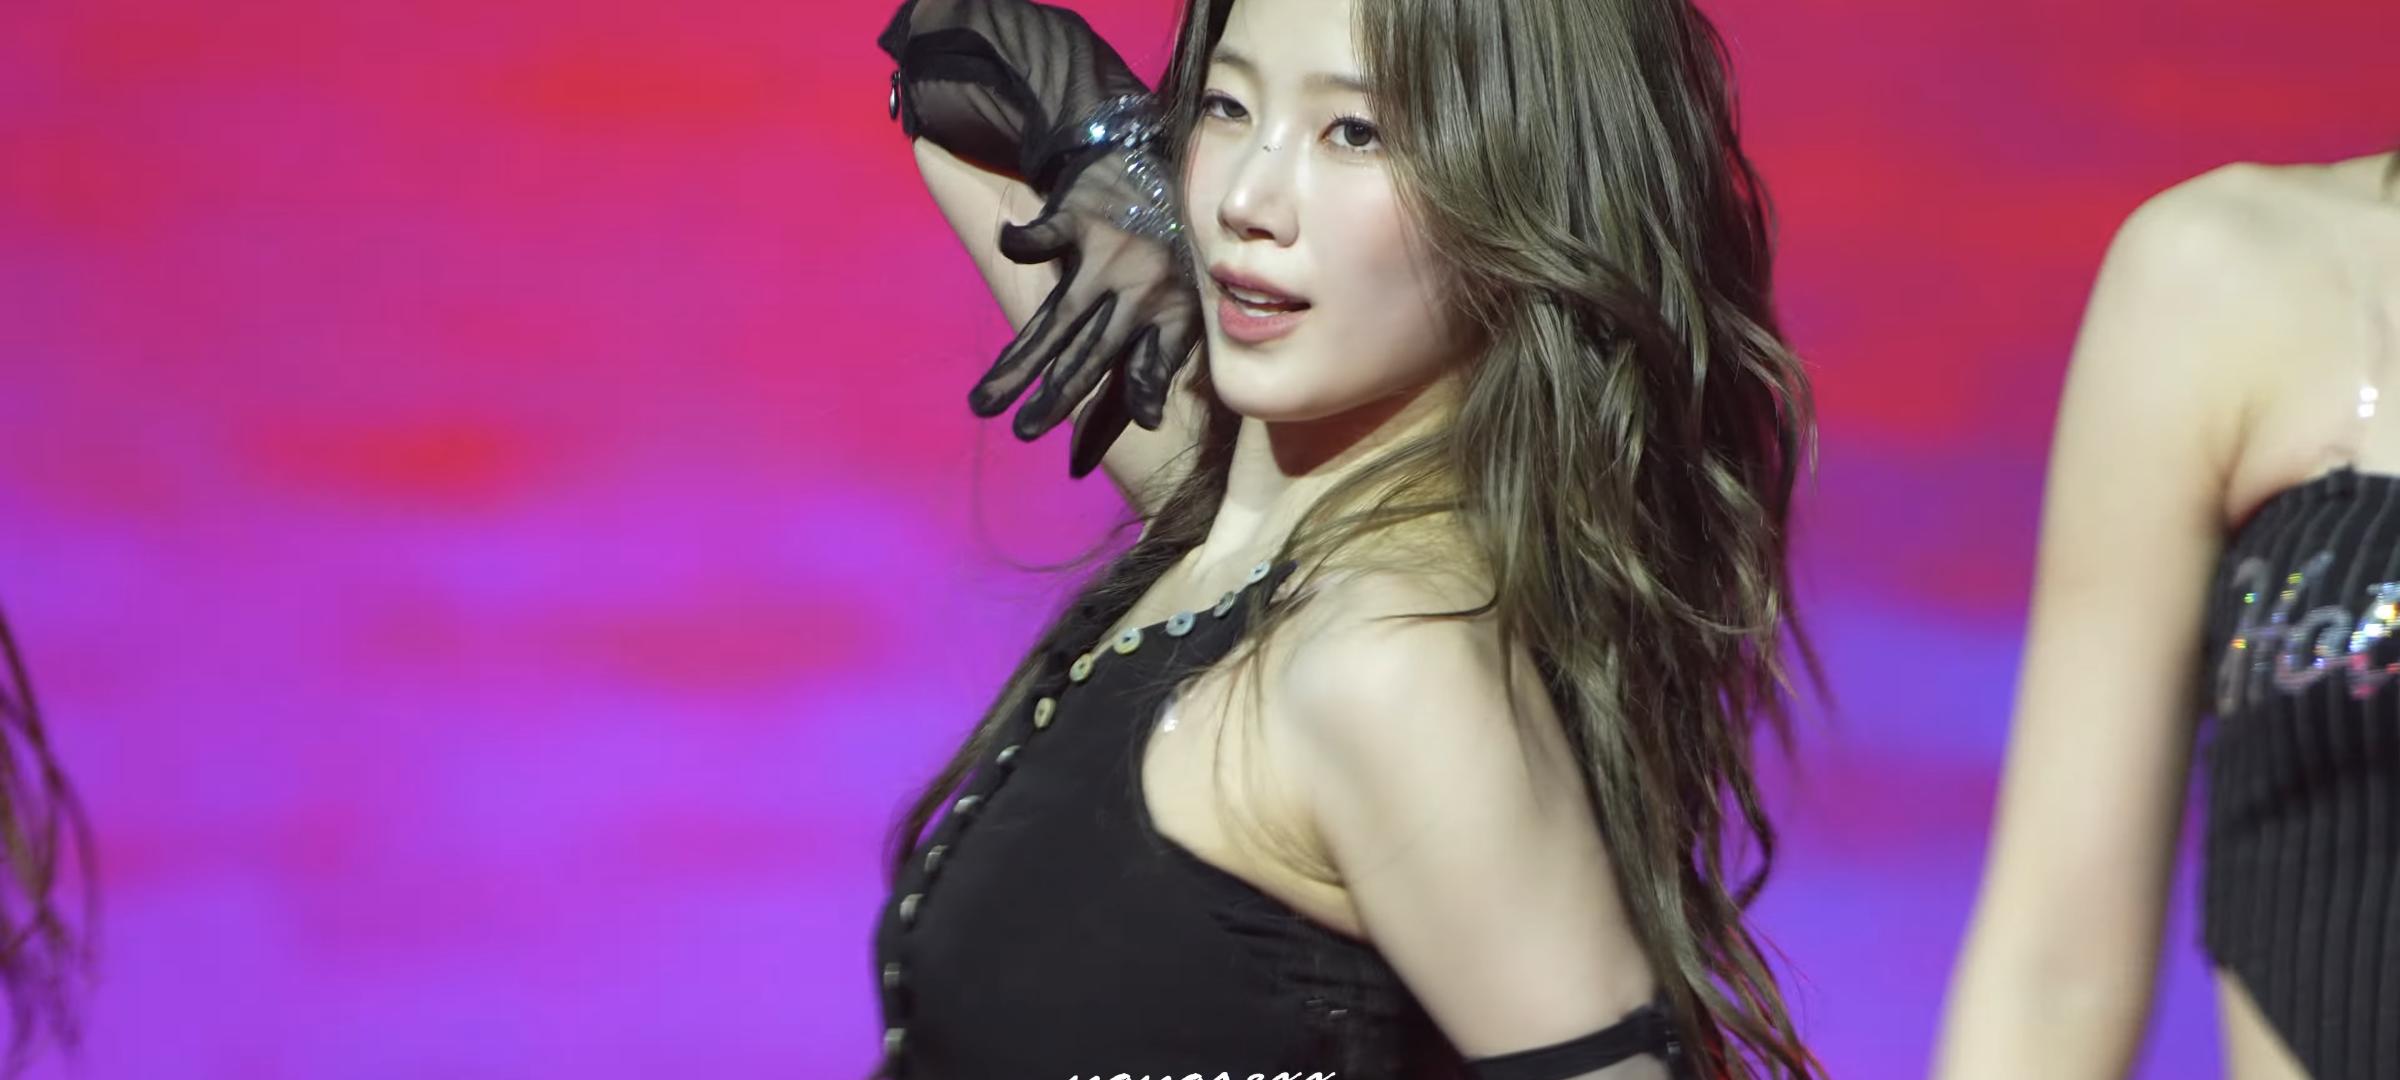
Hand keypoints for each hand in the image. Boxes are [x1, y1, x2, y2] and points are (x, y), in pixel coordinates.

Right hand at [965, 102, 1202, 478]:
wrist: (1152, 164)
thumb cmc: (1164, 250)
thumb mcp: (1179, 305)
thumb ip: (1156, 363)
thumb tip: (1146, 426)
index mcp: (1170, 314)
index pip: (1142, 372)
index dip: (1116, 409)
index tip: (1083, 453)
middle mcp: (1140, 289)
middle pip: (1088, 354)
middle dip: (1055, 397)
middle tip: (1024, 433)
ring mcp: (1109, 255)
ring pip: (1058, 317)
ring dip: (1020, 360)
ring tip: (986, 400)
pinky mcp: (1078, 219)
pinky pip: (1048, 234)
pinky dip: (1027, 240)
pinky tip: (1009, 245)